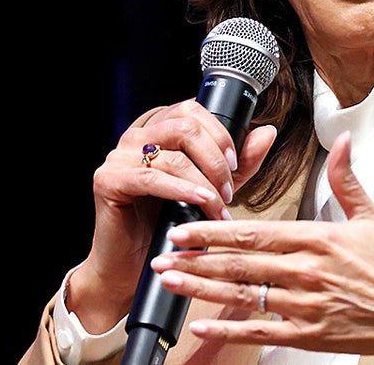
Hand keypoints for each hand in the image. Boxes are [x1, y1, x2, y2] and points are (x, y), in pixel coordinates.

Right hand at [68, 99, 277, 332]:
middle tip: (227, 190)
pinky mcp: (107, 180)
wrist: (134, 264)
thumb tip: (266, 132)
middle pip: (185, 126)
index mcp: (157, 131)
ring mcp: (118, 157)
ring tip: (217, 206)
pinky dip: (182, 190)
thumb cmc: (169, 225)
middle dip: (215, 160)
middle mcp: (135, 137)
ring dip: (204, 183)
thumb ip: (240, 163)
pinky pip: (150, 178)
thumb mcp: (214, 188)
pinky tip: (199, 202)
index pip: (191, 109)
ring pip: (173, 155)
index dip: (219, 134)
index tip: (235, 164)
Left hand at [150, 131, 373, 363]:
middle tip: (159, 256)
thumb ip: (346, 180)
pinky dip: (229, 328)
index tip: (185, 228)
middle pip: (240, 264)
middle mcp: (308, 272)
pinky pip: (262, 331)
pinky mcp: (312, 335)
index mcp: (319, 239)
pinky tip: (201, 326)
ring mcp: (308, 306)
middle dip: (195, 259)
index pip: (255, 232)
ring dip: (202, 289)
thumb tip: (342, 140)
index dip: (215, 231)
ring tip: (170, 283)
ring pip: (244, 296)